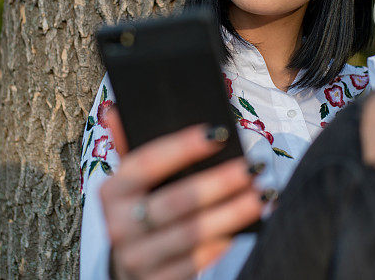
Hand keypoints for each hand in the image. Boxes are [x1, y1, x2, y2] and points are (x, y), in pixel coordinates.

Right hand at [100, 109, 263, 279]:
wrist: (132, 266)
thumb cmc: (143, 209)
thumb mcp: (133, 181)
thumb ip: (131, 146)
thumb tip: (116, 110)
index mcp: (112, 190)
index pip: (146, 162)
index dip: (181, 146)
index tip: (218, 133)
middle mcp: (117, 224)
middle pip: (175, 200)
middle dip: (218, 183)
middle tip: (252, 168)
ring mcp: (135, 257)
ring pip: (190, 233)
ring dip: (230, 213)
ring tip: (261, 195)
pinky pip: (193, 262)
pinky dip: (221, 244)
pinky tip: (244, 229)